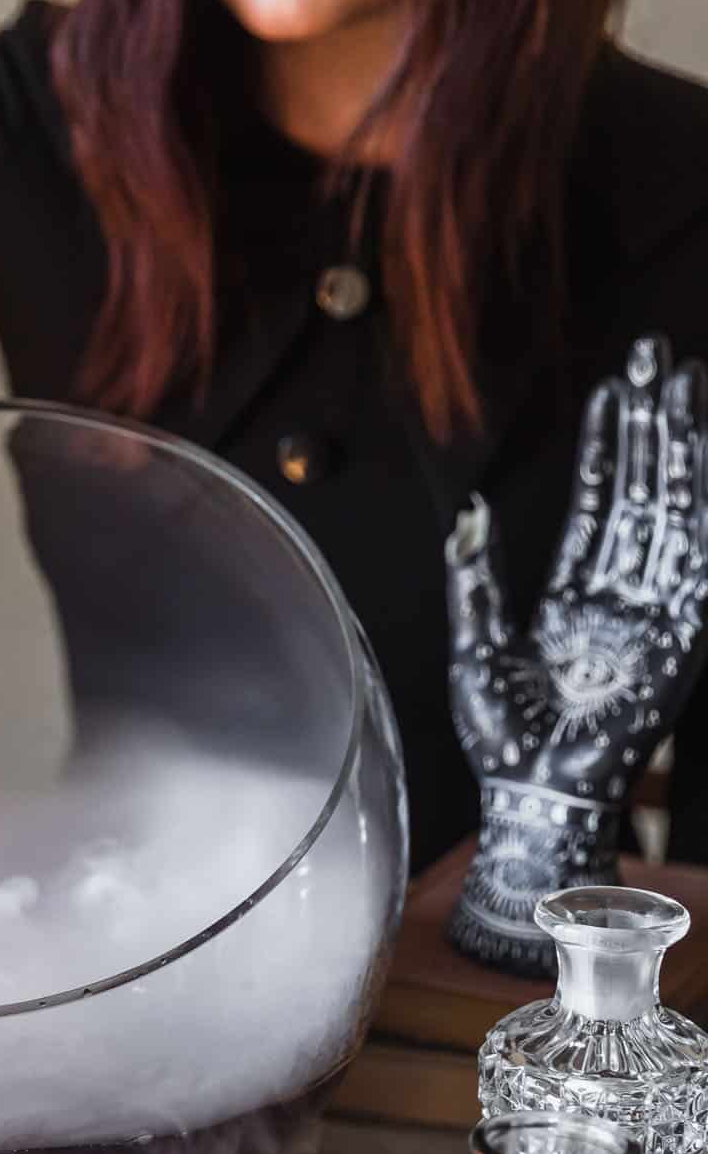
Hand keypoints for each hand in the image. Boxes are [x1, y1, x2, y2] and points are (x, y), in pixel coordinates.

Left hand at [444, 336, 707, 971]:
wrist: (532, 794)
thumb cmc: (500, 737)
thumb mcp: (473, 645)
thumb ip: (475, 577)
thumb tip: (469, 510)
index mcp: (570, 599)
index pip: (596, 506)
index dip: (607, 449)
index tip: (612, 392)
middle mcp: (616, 599)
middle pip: (642, 494)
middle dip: (649, 426)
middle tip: (656, 359)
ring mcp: (651, 614)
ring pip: (669, 513)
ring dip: (676, 449)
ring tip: (678, 385)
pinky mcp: (678, 638)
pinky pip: (694, 563)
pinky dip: (698, 510)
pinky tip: (699, 460)